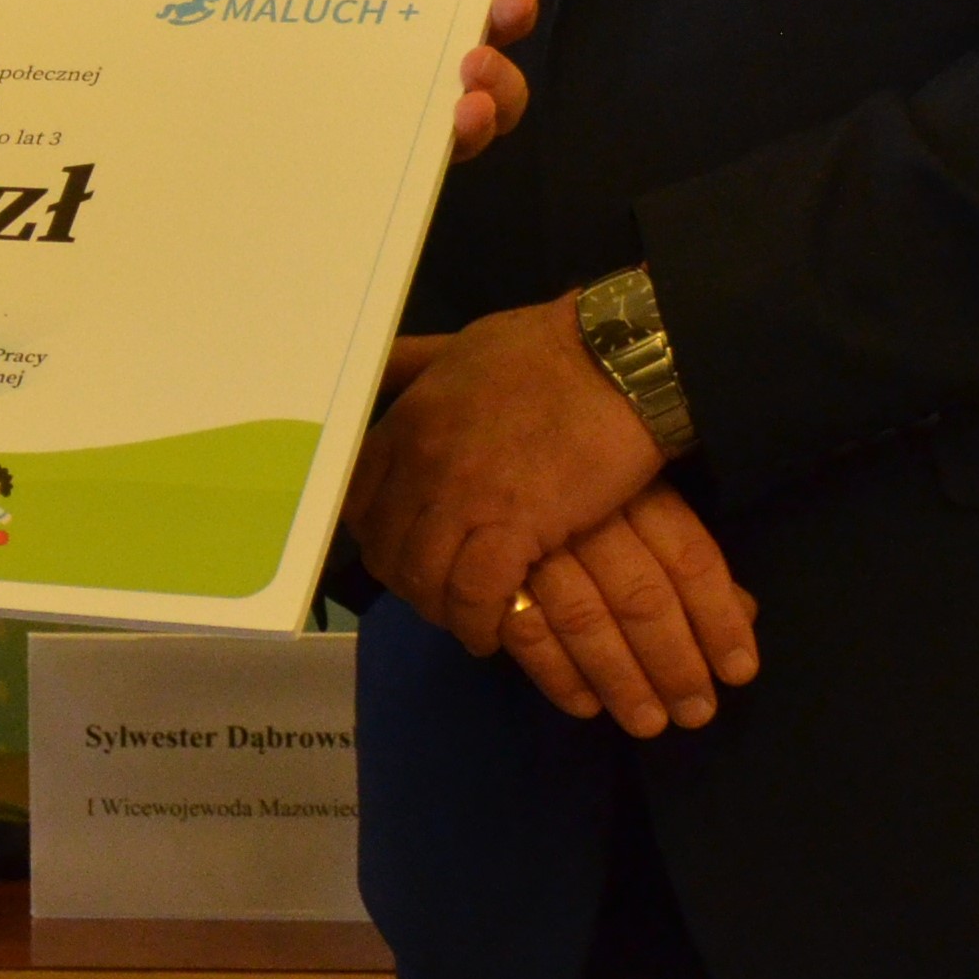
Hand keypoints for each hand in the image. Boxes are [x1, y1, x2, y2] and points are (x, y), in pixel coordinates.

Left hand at [249, 0, 534, 158]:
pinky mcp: (354, 158)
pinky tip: (402, 152)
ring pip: (459, 139)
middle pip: (492, 89)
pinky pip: (395, 174)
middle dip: (503, 80)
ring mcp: (392, 121)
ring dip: (476, 125)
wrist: (201, 30)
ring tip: (462, 109)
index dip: (511, 13)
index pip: (487, 21)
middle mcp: (421, 75)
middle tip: (476, 61)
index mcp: (423, 18)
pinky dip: (413, 164)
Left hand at [343, 294, 666, 652]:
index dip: (375, 532)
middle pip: (386, 547)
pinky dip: (476, 623)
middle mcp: (421, 463)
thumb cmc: (549, 350)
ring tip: (463, 618)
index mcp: (407, 421)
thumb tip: (384, 366)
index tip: (400, 546)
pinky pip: (474, 596)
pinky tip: (489, 633)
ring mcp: (462, 497)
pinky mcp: (513, 528)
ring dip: (439, 608)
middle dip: (405, 578)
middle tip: (435, 592)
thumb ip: (413, 364)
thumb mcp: (460, 344)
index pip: (357, 499)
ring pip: (423, 578)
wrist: (621, 361)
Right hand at [493, 483, 761, 734]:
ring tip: (647, 723)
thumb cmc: (579, 458)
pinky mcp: (485, 565)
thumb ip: (687, 553)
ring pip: (584, 618)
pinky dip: (553, 672)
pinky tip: (583, 704)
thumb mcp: (644, 489)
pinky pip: (523, 627)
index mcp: (637, 491)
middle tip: (694, 714)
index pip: (691, 560)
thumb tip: (744, 613)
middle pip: (641, 598)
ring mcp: (532, 540)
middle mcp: (589, 515)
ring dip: (618, 678)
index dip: (719, 620)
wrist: (484, 416)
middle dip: (672, 662)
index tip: (739, 674)